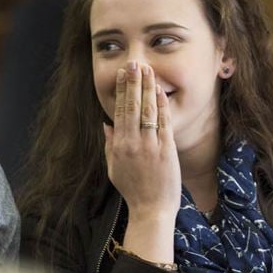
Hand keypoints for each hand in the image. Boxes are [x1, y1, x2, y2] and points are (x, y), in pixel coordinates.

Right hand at [103, 62, 180, 261]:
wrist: (151, 209)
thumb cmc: (133, 191)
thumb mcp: (114, 168)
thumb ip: (109, 145)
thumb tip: (106, 124)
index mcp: (118, 146)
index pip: (119, 111)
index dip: (121, 91)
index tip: (121, 74)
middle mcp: (133, 143)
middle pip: (132, 106)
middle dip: (133, 83)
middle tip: (133, 63)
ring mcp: (150, 145)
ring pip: (147, 111)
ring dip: (147, 88)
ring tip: (147, 70)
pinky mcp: (166, 150)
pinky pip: (163, 123)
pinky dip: (161, 106)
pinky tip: (160, 91)